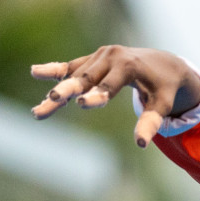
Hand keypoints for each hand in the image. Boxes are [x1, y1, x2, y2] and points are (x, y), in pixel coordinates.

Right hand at [31, 46, 199, 146]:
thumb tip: (141, 143)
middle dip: (68, 90)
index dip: (97, 96)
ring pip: (74, 76)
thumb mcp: (163, 104)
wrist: (164, 63)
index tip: (82, 104)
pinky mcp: (92, 60)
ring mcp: (99, 56)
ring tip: (38, 112)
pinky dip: (54, 70)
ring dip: (56, 92)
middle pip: (86, 78)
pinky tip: (35, 71)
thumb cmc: (164, 87)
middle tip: (53, 100)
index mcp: (129, 65)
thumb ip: (151, 120)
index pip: (109, 84)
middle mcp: (111, 57)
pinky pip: (70, 66)